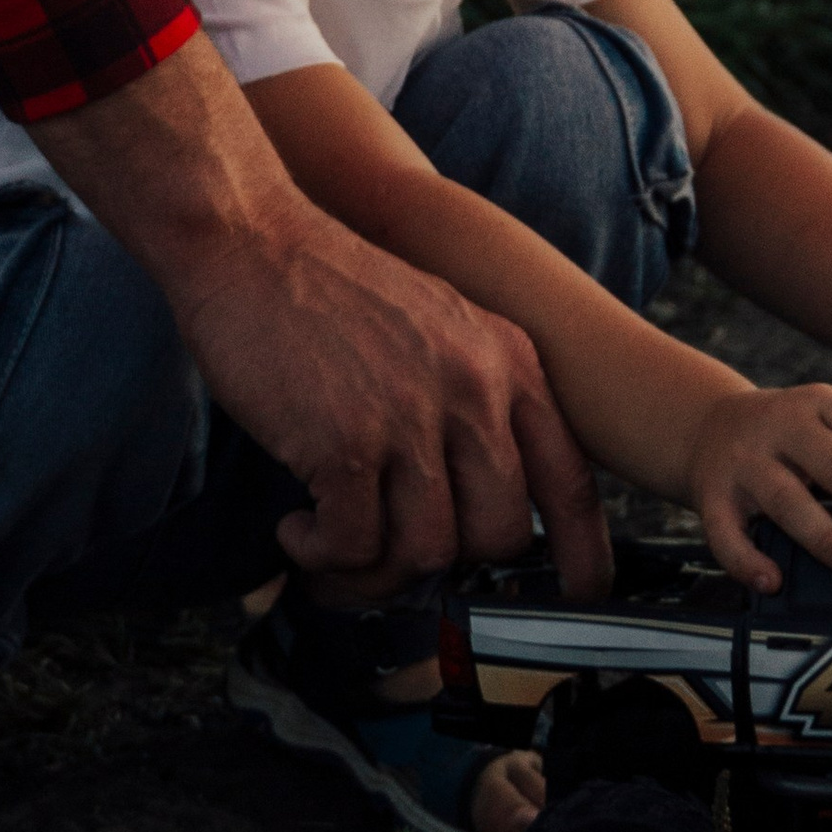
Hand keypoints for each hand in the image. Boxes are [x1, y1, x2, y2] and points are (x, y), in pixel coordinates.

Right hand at [31, 30, 612, 603]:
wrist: (250, 237)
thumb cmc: (329, 287)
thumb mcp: (438, 325)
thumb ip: (471, 403)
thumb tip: (468, 511)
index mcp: (508, 361)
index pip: (571, 481)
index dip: (581, 555)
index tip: (575, 594)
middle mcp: (474, 389)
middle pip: (498, 537)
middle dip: (447, 567)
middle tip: (393, 559)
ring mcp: (412, 416)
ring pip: (426, 554)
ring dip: (373, 573)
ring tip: (332, 548)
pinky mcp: (346, 443)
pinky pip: (355, 547)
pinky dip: (322, 556)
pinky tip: (298, 528)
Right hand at [685, 385, 831, 594]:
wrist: (708, 427)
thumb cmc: (795, 432)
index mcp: (821, 404)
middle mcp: (780, 427)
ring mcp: (743, 462)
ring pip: (785, 500)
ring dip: (825, 535)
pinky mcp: (711, 497)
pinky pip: (726, 533)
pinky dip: (747, 559)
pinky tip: (773, 580)